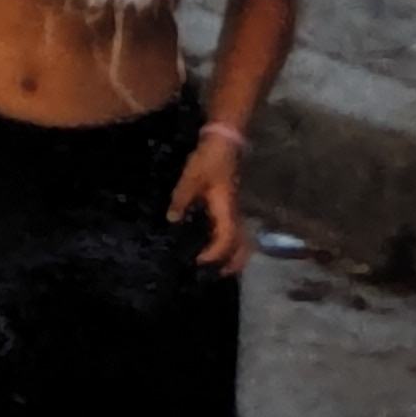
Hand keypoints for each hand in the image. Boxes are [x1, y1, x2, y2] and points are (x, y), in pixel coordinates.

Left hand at [166, 133, 250, 274]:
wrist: (223, 142)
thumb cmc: (208, 160)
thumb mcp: (191, 178)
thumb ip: (181, 199)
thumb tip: (173, 219)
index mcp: (226, 210)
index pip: (227, 239)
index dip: (216, 253)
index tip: (200, 262)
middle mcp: (234, 213)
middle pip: (242, 244)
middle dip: (234, 261)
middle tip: (218, 274)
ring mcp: (234, 209)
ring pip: (241, 238)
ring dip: (234, 253)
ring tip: (219, 265)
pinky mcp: (229, 204)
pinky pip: (234, 229)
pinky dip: (228, 241)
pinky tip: (214, 243)